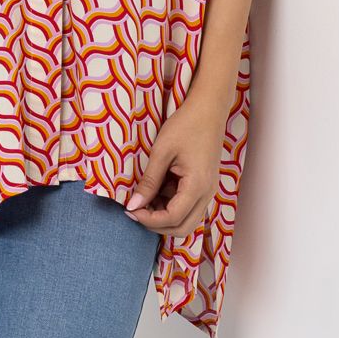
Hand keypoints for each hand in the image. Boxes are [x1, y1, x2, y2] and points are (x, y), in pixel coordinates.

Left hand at [122, 81, 231, 239]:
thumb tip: (133, 205)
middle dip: (156, 226)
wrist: (208, 109)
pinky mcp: (204, 186)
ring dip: (163, 218)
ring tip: (143, 202)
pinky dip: (170, 207)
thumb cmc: (186, 125)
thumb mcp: (161, 152)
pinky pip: (188, 207)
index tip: (129, 210)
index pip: (173, 218)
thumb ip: (149, 181)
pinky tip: (154, 193)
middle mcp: (207, 193)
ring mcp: (208, 191)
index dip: (148, 220)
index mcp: (198, 185)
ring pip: (186, 220)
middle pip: (182, 228)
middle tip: (135, 212)